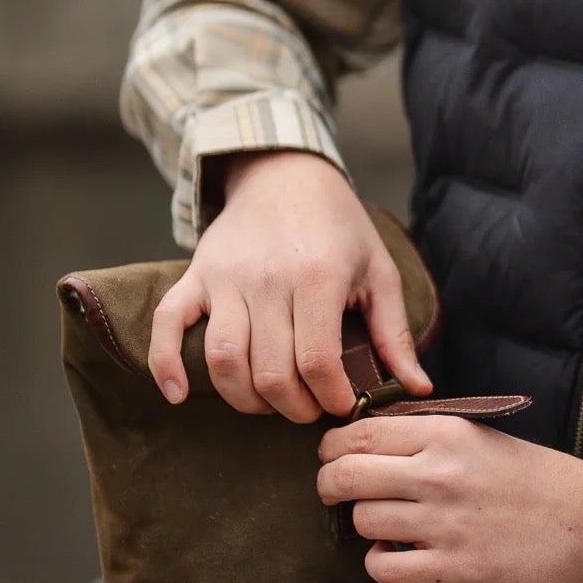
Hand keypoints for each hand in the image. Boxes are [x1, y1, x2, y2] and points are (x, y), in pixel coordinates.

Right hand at [148, 149, 431, 421]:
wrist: (286, 173)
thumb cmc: (339, 227)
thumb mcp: (379, 272)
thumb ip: (395, 334)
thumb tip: (418, 388)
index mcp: (317, 277)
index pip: (317, 362)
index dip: (329, 398)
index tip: (341, 406)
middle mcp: (267, 279)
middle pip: (270, 371)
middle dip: (293, 407)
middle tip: (308, 409)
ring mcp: (225, 278)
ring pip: (223, 359)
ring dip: (244, 399)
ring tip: (268, 404)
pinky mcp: (195, 276)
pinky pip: (167, 323)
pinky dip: (164, 363)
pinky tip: (176, 395)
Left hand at [316, 411, 582, 582]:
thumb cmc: (537, 481)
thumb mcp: (482, 439)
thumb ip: (428, 436)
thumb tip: (365, 440)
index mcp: (447, 434)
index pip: (358, 432)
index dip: (333, 446)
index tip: (335, 456)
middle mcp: (440, 474)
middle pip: (344, 475)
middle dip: (329, 485)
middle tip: (336, 492)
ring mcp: (446, 524)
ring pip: (360, 521)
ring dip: (364, 525)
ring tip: (386, 525)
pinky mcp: (455, 570)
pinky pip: (383, 567)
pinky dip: (382, 562)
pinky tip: (400, 554)